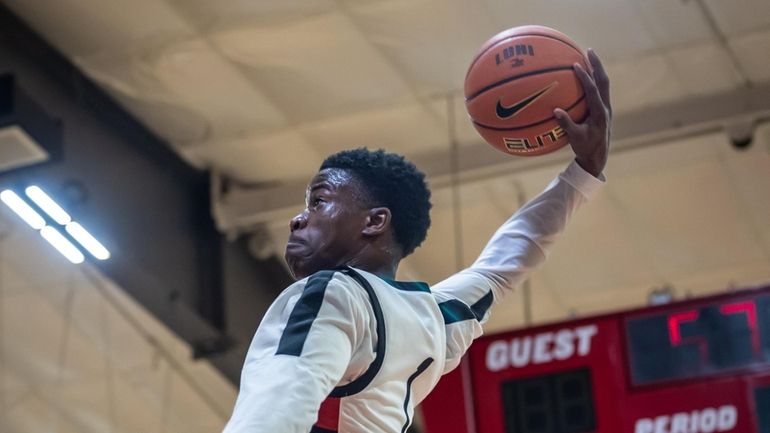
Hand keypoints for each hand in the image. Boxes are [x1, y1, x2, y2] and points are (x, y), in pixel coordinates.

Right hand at [554, 49, 610, 177]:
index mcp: (600, 113)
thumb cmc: (585, 148)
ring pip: (603, 84)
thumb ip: (566, 124)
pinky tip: (582, 75)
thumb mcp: (575, 138)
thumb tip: (555, 110)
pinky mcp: (602, 109)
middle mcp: (605, 107)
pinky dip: (592, 80)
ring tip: (587, 57)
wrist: (597, 157)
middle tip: (588, 51)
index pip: (594, 91)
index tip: (576, 66)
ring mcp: (605, 107)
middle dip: (597, 65)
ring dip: (596, 70)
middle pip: (604, 81)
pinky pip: (598, 90)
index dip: (586, 78)